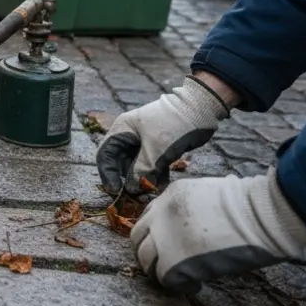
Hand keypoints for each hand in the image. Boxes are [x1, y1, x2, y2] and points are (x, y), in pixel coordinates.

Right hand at [96, 75, 230, 195]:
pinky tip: (161, 187)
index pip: (105, 154)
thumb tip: (131, 190)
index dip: (108, 174)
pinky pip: (151, 166)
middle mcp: (130, 136)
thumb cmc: (172, 125)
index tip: (115, 190)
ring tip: (149, 193)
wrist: (199, 110)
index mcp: (122, 130)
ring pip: (137, 166)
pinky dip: (155, 176)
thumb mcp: (155, 150)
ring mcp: (144, 142)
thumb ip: (140, 171)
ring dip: (142, 180)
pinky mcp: (158, 148)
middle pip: (120, 162)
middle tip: (135, 195)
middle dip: (127, 179)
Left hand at [133, 167, 305, 293]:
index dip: (155, 233)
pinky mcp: (174, 261)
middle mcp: (161, 214)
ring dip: (159, 271)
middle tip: (163, 265)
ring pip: (146, 259)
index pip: (149, 216)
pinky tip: (196, 285)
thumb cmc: (247, 205)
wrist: (258, 215)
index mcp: (170, 195)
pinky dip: (179, 285)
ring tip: (178, 278)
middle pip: (138, 238)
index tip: (166, 244)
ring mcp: (165, 238)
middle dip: (147, 252)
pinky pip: (164, 278)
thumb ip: (193, 207)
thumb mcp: (209, 193)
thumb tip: (195, 223)